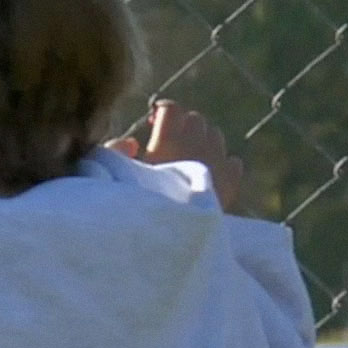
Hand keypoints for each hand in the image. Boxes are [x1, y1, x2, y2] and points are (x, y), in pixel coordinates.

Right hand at [112, 100, 244, 210]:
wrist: (169, 239)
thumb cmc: (134, 207)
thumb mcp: (114, 178)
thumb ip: (114, 153)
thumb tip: (132, 142)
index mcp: (167, 142)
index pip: (172, 108)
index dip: (162, 110)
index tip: (153, 121)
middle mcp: (196, 146)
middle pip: (195, 119)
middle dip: (182, 125)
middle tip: (168, 143)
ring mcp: (218, 162)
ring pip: (215, 135)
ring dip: (202, 141)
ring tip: (187, 159)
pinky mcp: (231, 182)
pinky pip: (233, 160)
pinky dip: (222, 162)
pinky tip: (208, 175)